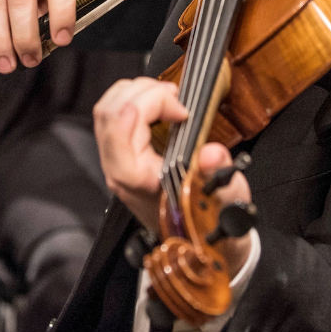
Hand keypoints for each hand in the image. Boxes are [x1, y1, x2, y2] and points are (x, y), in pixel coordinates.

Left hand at [94, 77, 252, 277]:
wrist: (200, 240)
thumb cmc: (209, 218)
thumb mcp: (224, 197)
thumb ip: (218, 175)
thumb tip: (213, 153)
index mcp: (138, 182)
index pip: (120, 131)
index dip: (149, 106)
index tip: (182, 111)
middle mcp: (119, 171)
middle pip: (110, 114)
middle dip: (144, 92)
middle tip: (175, 95)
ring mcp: (115, 161)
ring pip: (106, 111)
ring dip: (135, 92)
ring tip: (167, 94)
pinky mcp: (119, 153)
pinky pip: (111, 116)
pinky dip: (131, 98)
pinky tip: (156, 102)